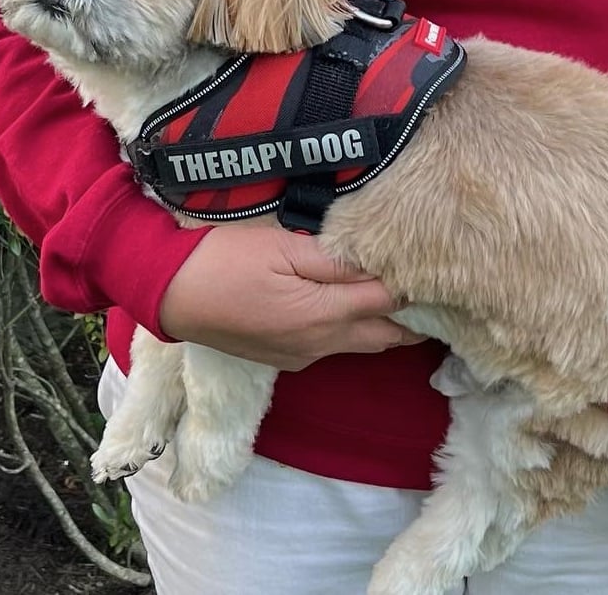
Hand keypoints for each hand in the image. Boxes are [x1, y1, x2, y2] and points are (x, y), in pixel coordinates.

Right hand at [157, 217, 427, 370]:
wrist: (170, 295)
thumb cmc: (224, 260)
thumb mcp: (282, 248)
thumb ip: (334, 261)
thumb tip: (380, 267)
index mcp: (324, 315)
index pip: (389, 303)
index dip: (416, 285)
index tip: (437, 265)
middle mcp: (321, 344)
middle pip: (386, 338)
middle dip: (415, 319)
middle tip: (438, 291)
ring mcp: (302, 356)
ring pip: (362, 346)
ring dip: (386, 328)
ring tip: (406, 300)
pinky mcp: (285, 359)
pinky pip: (334, 348)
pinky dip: (355, 332)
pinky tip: (354, 309)